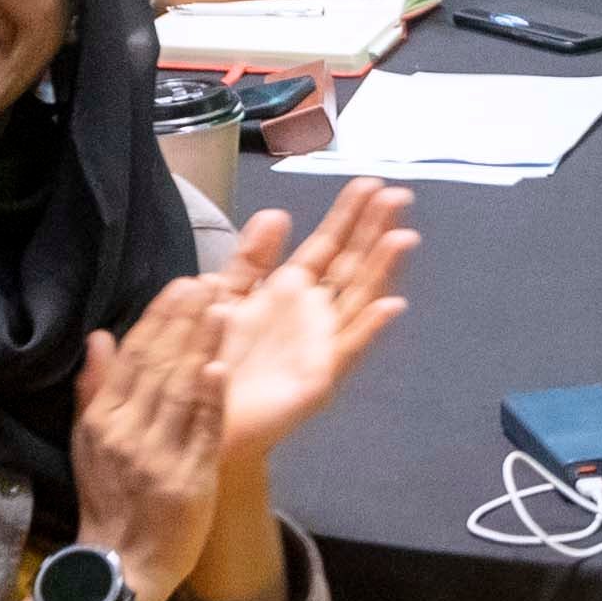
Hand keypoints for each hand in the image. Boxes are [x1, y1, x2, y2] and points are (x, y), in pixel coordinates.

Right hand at [69, 285, 227, 600]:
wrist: (122, 565)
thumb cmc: (110, 500)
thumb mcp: (89, 444)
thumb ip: (94, 389)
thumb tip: (98, 336)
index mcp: (103, 421)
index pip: (132, 357)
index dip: (158, 318)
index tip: (181, 284)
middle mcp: (126, 434)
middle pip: (157, 366)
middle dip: (183, 321)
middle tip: (207, 280)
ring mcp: (156, 458)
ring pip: (180, 392)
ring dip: (201, 347)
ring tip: (221, 307)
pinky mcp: (186, 481)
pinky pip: (200, 433)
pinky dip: (209, 399)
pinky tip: (220, 367)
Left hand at [197, 187, 413, 458]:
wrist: (197, 417)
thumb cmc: (210, 359)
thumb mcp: (225, 296)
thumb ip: (251, 258)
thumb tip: (279, 213)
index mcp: (289, 293)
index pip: (328, 247)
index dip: (348, 216)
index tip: (370, 183)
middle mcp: (312, 315)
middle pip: (351, 266)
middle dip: (373, 232)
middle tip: (398, 195)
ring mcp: (320, 346)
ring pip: (358, 300)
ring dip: (382, 270)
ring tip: (404, 237)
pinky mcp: (317, 380)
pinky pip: (347, 350)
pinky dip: (369, 328)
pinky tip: (392, 305)